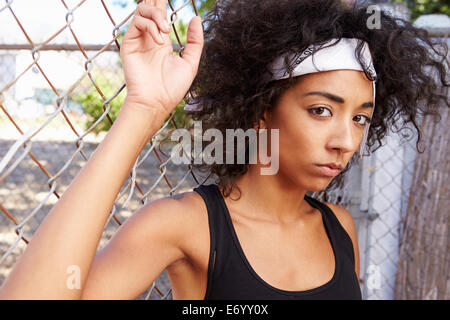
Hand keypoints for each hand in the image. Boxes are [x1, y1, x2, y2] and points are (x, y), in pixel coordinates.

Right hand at [120, 0, 203, 116]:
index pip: (160, 15)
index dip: (162, 2)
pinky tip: (160, 41)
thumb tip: (196, 18)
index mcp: (161, 42)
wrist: (156, 102)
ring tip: (167, 31)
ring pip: (142, 10)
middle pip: (149, 7)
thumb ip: (195, 41)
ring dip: (157, 15)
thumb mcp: (190, 63)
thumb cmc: (172, 88)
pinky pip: (138, 22)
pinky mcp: (129, 43)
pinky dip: (151, 26)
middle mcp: (148, 38)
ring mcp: (138, 40)